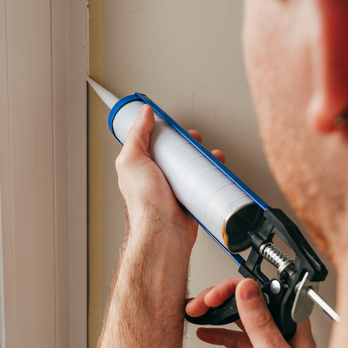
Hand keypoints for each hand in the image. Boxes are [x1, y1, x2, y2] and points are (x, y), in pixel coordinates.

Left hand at [115, 105, 224, 248]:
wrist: (164, 233)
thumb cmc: (145, 204)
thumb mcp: (132, 160)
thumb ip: (136, 135)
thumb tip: (144, 114)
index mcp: (140, 166)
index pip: (151, 141)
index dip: (163, 131)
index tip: (174, 125)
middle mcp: (156, 177)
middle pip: (174, 152)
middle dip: (187, 143)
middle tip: (195, 139)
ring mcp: (174, 188)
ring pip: (190, 167)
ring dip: (202, 158)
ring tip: (210, 154)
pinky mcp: (189, 199)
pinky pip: (202, 183)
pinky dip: (211, 176)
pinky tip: (215, 171)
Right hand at [186, 278, 321, 347]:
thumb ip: (260, 322)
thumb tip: (246, 288)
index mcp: (289, 320)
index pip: (256, 290)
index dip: (230, 289)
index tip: (211, 298)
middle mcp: (280, 327)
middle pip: (245, 300)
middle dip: (217, 299)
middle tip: (197, 305)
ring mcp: (271, 341)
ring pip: (239, 317)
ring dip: (216, 313)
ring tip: (196, 313)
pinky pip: (238, 337)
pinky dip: (220, 333)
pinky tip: (207, 332)